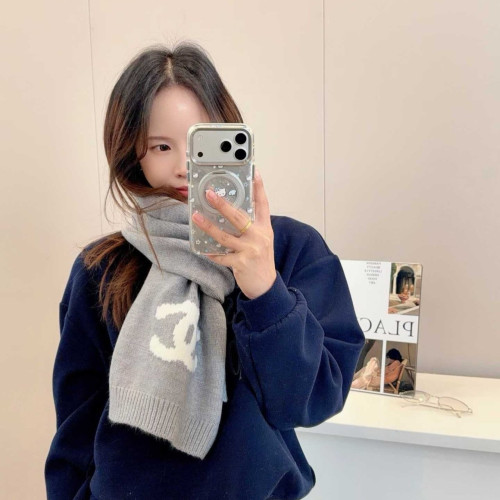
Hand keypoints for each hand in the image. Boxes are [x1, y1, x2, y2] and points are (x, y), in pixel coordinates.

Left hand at [191, 169, 276, 298]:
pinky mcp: (242, 263)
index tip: (254, 172)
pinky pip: (222, 256)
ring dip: (209, 226)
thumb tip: (229, 211)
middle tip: (209, 193)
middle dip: (222, 204)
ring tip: (196, 217)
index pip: (263, 204)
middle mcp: (259, 236)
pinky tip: (202, 249)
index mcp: (264, 227)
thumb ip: (251, 225)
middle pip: (239, 217)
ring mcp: (251, 250)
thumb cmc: (260, 259)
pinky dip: (211, 253)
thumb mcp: (261, 239)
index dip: (259, 188)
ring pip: (226, 236)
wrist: (266, 285)